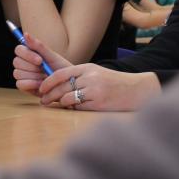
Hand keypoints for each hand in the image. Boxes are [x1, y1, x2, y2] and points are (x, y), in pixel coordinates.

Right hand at [12, 31, 71, 94]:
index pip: (18, 50)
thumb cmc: (61, 69)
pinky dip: (30, 84)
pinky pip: (19, 84)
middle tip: (44, 70)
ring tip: (45, 78)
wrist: (68, 85)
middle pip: (16, 62)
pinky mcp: (24, 86)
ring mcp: (23, 75)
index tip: (40, 60)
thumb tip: (26, 33)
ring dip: (33, 76)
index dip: (27, 55)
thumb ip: (38, 46)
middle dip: (32, 67)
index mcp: (29, 53)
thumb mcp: (52, 56)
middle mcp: (24, 64)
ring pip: (17, 73)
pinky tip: (41, 85)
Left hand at [37, 64, 161, 111]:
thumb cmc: (113, 82)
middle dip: (50, 95)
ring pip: (68, 99)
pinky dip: (73, 109)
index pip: (60, 74)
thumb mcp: (95, 72)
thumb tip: (56, 84)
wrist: (136, 89)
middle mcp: (90, 78)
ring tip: (56, 105)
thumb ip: (78, 76)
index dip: (48, 82)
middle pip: (61, 88)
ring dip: (60, 103)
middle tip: (43, 101)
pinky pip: (79, 108)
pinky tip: (72, 109)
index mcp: (87, 68)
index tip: (41, 89)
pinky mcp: (99, 104)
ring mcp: (94, 91)